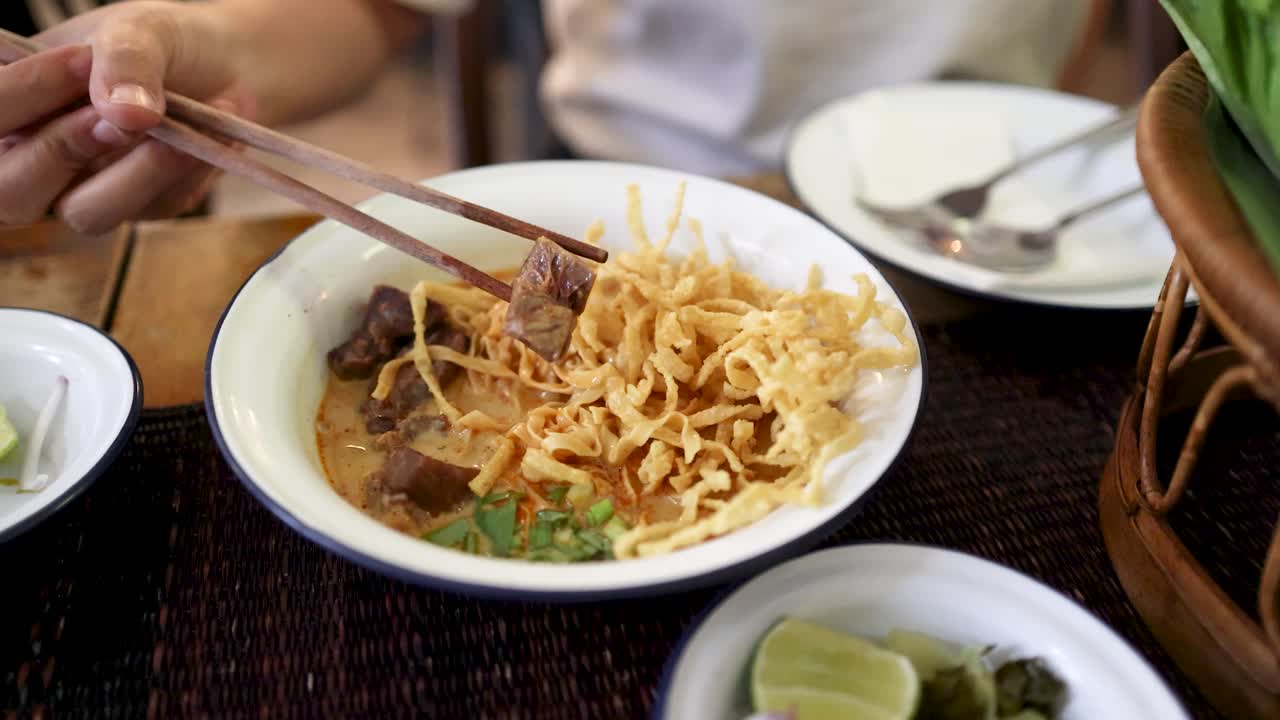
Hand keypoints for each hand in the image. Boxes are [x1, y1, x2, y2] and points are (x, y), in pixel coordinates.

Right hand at [0, 2, 252, 232]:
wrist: (226, 65)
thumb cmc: (161, 42)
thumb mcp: (140, 30)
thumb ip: (124, 59)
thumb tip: (127, 111)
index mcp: (13, 104)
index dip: (20, 94)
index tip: (79, 60)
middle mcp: (38, 155)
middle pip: (10, 193)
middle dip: (59, 149)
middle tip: (115, 113)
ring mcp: (89, 188)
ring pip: (83, 213)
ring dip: (129, 172)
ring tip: (166, 126)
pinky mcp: (142, 205)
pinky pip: (150, 207)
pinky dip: (177, 170)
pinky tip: (203, 136)